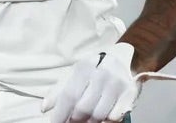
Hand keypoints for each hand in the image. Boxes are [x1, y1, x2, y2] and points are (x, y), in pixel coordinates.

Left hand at [41, 43, 175, 122]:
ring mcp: (118, 84)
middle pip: (83, 108)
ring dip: (90, 121)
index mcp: (85, 66)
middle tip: (72, 121)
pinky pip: (114, 117)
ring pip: (99, 115)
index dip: (60, 113)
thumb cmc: (95, 68)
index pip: (69, 95)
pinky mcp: (131, 94)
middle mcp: (102, 74)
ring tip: (87, 118)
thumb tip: (44, 108)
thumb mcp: (76, 73)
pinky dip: (106, 120)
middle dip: (75, 120)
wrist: (127, 59)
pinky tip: (102, 115)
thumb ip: (59, 90)